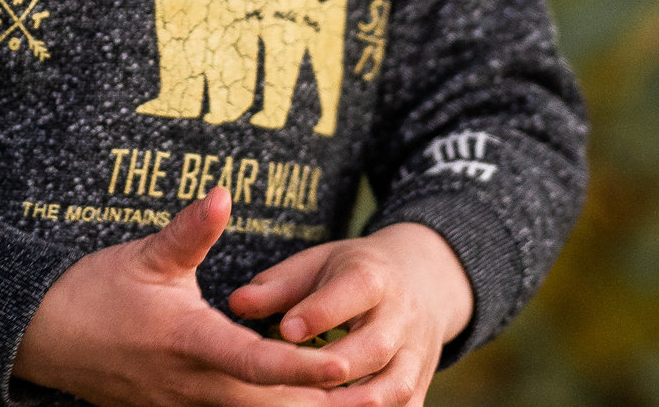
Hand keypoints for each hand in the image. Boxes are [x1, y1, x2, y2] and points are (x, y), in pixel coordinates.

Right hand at [13, 185, 353, 406]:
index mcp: (189, 343)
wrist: (42, 338)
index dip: (303, 367)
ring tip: (351, 400)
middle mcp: (191, 387)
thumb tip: (223, 193)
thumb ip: (190, 230)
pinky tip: (302, 401)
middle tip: (371, 393)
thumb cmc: (95, 292)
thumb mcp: (146, 255)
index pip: (257, 363)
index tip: (343, 365)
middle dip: (318, 404)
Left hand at [224, 223, 473, 406]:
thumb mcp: (317, 266)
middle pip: (377, 345)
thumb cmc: (351, 275)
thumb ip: (277, 287)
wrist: (422, 281)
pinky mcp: (421, 384)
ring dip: (353, 404)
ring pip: (394, 386)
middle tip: (291, 383)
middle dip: (336, 367)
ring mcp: (416, 354)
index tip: (284, 330)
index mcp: (374, 277)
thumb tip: (236, 304)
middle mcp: (403, 316)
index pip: (355, 290)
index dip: (320, 312)